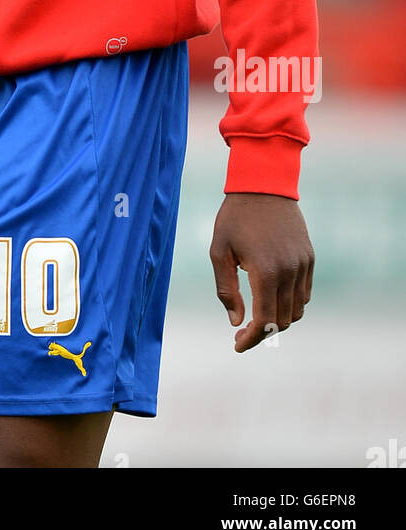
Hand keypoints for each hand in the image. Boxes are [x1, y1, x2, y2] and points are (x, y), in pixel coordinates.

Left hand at [209, 192, 313, 351]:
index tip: (237, 344)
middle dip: (263, 332)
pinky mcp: (310, 258)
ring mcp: (303, 265)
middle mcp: (289, 272)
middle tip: (242, 331)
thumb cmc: (235, 217)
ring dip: (278, 319)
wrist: (264, 184)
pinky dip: (291, 303)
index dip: (251, 339)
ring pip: (298, 310)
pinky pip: (305, 293)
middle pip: (283, 320)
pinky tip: (272, 298)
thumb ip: (227, 289)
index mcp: (265, 272)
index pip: (264, 320)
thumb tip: (237, 321)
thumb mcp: (219, 251)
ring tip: (257, 315)